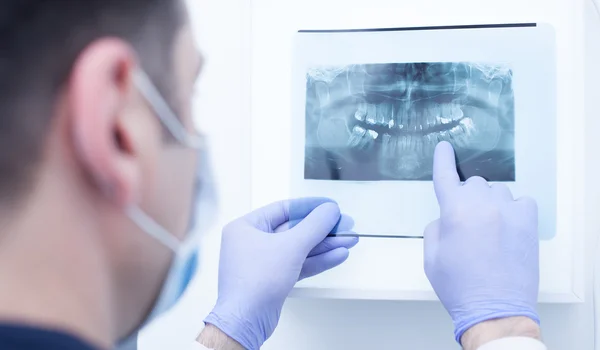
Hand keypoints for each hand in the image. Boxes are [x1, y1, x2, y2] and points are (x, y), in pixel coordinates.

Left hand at [204, 198, 358, 349]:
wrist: (246, 320)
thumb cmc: (253, 282)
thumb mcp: (290, 246)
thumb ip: (314, 226)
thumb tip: (328, 211)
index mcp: (246, 227)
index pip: (283, 209)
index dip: (310, 206)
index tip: (329, 206)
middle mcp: (252, 242)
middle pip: (294, 229)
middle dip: (322, 229)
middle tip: (343, 225)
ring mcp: (263, 262)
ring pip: (299, 248)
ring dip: (324, 245)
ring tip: (348, 240)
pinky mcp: (274, 279)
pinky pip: (299, 264)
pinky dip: (318, 260)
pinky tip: (337, 255)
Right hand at [424, 141, 539, 343]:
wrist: (495, 309)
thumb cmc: (460, 286)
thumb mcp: (431, 257)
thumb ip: (435, 227)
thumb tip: (447, 218)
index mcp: (453, 211)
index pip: (445, 175)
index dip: (443, 159)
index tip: (445, 147)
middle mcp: (481, 204)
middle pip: (472, 184)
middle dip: (467, 198)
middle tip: (467, 224)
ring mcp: (508, 211)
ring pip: (496, 192)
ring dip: (489, 204)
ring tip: (489, 232)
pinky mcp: (528, 222)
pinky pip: (521, 202)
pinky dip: (513, 210)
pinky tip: (508, 228)